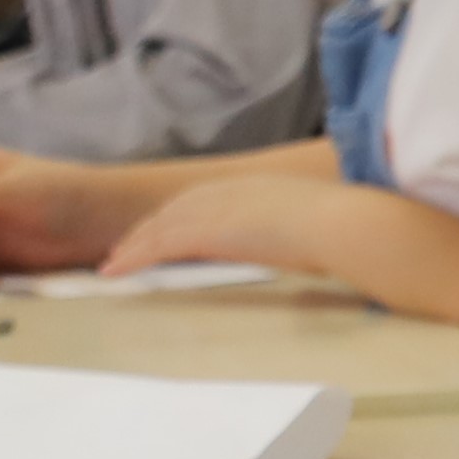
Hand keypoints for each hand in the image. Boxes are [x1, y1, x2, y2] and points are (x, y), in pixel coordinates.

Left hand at [102, 173, 355, 281]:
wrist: (343, 224)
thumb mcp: (318, 225)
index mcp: (257, 188)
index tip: (163, 230)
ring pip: (162, 227)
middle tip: (125, 248)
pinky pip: (160, 245)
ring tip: (112, 265)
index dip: (179, 215)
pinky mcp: (209, 231)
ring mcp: (219, 210)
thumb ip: (300, 230)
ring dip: (133, 245)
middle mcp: (232, 192)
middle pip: (176, 210)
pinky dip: (135, 257)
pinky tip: (117, 271)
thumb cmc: (345, 229)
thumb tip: (309, 245)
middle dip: (148, 229)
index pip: (204, 200)